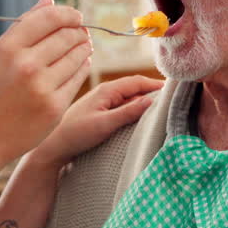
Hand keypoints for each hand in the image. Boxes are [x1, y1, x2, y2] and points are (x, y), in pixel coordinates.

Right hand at [0, 0, 92, 165]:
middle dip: (78, 30)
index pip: (49, 17)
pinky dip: (83, 66)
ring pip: (77, 55)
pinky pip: (78, 77)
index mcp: (7, 48)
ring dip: (84, 46)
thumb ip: (24, 26)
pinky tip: (81, 62)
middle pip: (66, 35)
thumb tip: (49, 0)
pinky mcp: (55, 107)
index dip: (67, 13)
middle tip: (81, 31)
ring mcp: (42, 87)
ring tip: (84, 44)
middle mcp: (26, 65)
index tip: (74, 15)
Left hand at [31, 74, 162, 170]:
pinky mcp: (99, 110)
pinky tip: (140, 117)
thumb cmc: (75, 135)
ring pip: (128, 96)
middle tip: (172, 99)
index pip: (137, 81)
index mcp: (106, 90)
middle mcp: (104, 92)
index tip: (174, 89)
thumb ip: (128, 112)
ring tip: (161, 108)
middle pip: (134, 87)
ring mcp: (101, 101)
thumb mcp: (104, 125)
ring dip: (143, 100)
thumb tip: (151, 100)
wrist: (52, 146)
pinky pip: (121, 104)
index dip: (155, 84)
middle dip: (152, 91)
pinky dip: (134, 107)